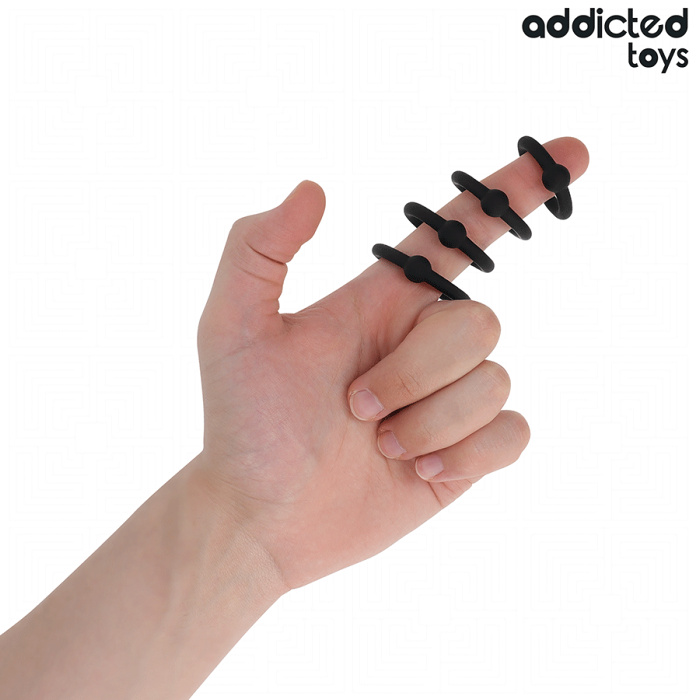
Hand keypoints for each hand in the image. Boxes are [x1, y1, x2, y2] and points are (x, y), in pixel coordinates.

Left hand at [193, 138, 588, 591]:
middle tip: (354, 408)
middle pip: (477, 322)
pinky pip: (512, 432)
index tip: (570, 156)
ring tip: (377, 445)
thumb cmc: (244, 423)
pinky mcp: (468, 450)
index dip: (510, 192)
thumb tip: (315, 188)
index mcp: (383, 302)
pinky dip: (464, 455)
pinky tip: (418, 469)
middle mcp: (423, 342)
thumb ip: (258, 250)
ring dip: (426, 422)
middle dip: (414, 373)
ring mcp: (449, 397)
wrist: (263, 516)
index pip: (460, 233)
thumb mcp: (231, 329)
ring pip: (494, 381)